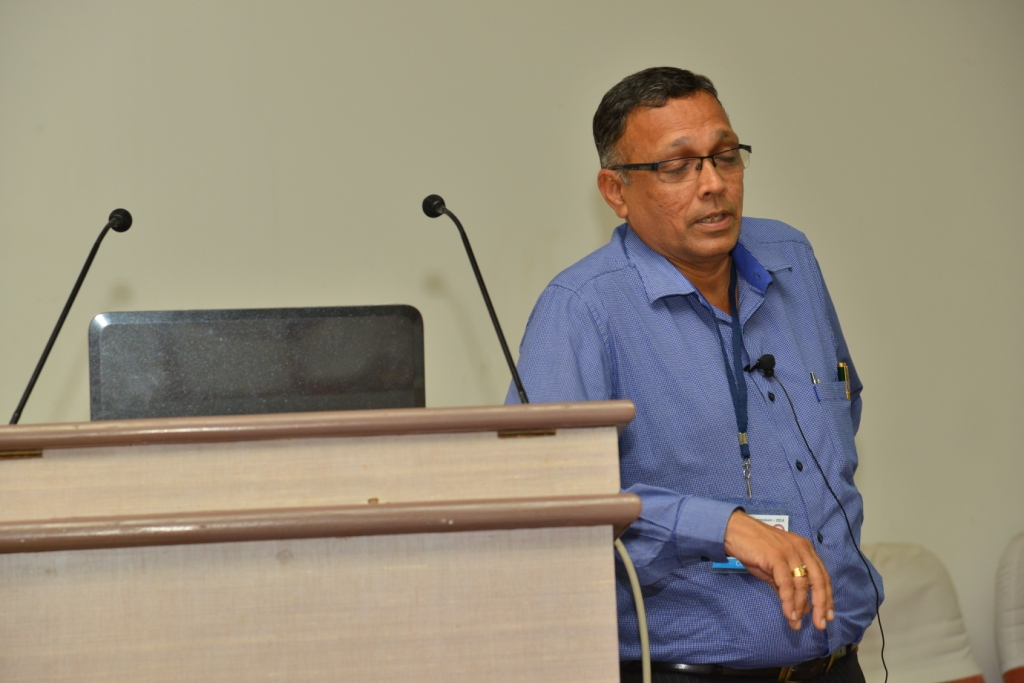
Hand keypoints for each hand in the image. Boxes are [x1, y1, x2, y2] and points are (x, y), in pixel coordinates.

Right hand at [723, 510, 833, 630]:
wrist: (734, 531)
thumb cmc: (754, 548)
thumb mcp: (774, 568)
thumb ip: (786, 586)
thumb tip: (797, 609)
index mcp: (805, 550)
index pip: (823, 576)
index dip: (827, 597)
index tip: (827, 616)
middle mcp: (802, 550)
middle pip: (819, 581)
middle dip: (820, 605)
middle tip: (820, 624)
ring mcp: (790, 552)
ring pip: (802, 584)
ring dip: (800, 606)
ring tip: (796, 623)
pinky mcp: (776, 557)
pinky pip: (786, 583)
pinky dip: (789, 601)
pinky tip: (789, 614)